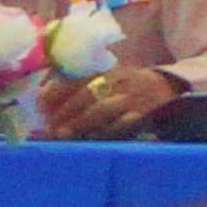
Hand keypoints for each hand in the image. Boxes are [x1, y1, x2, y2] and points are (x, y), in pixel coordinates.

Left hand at [32, 65, 188, 140]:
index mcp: (107, 69)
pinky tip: (90, 137)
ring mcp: (131, 99)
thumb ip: (79, 81)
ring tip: (63, 134)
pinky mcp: (142, 115)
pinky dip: (104, 131)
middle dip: (66, 110)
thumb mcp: (107, 75)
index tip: (40, 103)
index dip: (57, 90)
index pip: (78, 77)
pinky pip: (121, 124)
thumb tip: (43, 91)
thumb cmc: (126, 84)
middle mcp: (118, 81)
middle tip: (49, 125)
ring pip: (102, 110)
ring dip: (80, 122)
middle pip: (87, 94)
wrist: (166, 88)